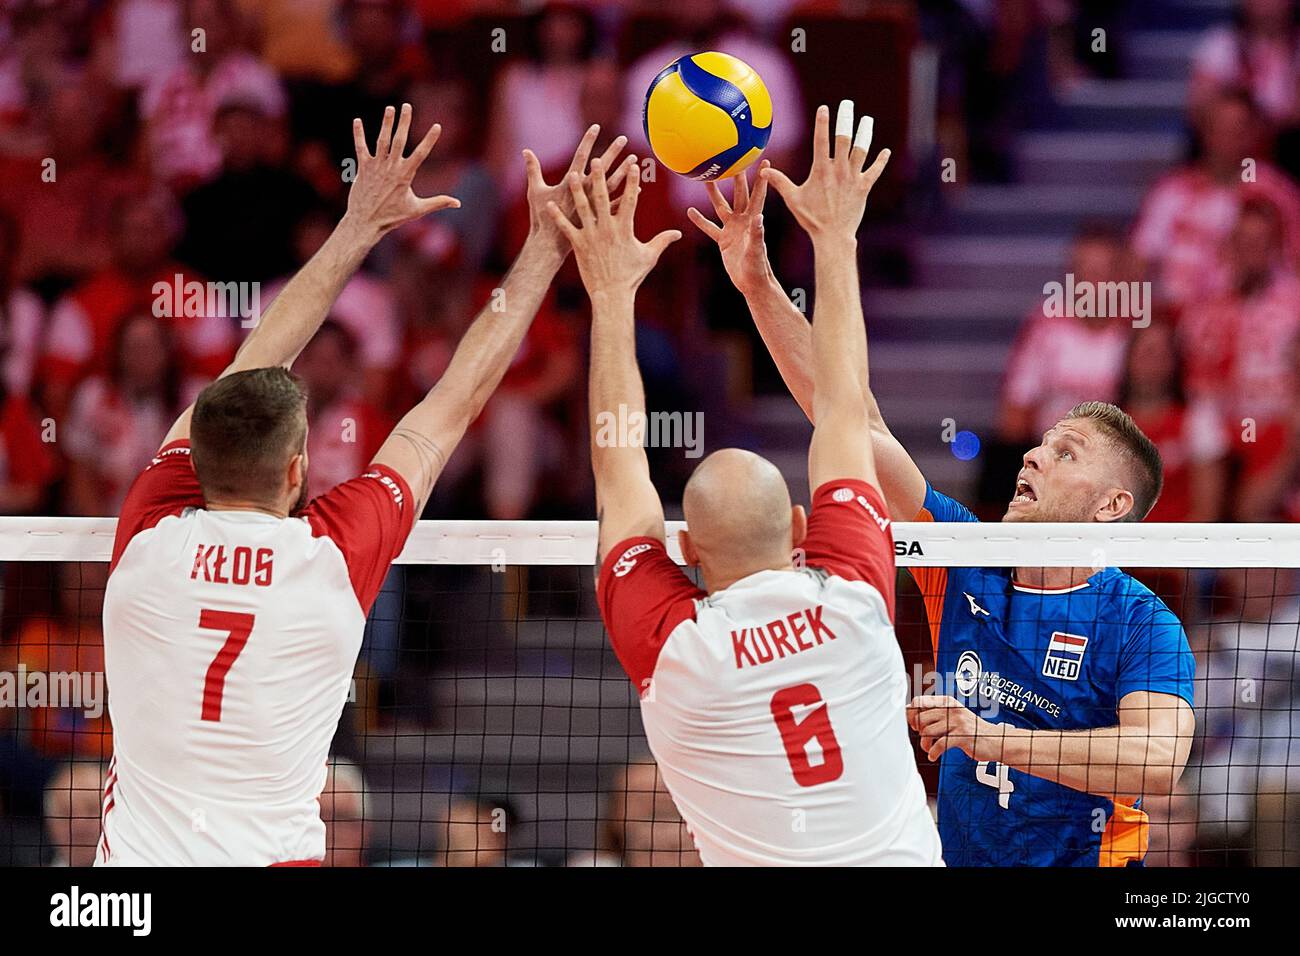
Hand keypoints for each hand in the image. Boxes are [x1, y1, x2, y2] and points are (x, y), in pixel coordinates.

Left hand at [344, 104, 459, 242]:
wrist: (366, 222)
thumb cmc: (392, 217)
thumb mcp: (417, 210)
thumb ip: (438, 202)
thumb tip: (458, 203)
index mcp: (405, 176)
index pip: (420, 154)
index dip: (429, 139)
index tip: (437, 126)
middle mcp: (391, 168)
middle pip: (399, 140)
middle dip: (404, 122)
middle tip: (407, 106)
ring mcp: (376, 167)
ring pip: (382, 140)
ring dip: (386, 123)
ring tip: (390, 108)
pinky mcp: (363, 168)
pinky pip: (360, 148)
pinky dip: (358, 134)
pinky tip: (357, 120)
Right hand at [524, 125, 632, 260]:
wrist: (549, 245)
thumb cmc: (541, 218)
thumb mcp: (535, 192)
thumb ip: (532, 170)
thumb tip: (525, 150)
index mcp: (569, 183)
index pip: (580, 156)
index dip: (588, 141)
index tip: (596, 126)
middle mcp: (583, 192)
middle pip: (601, 168)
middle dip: (612, 152)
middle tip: (623, 138)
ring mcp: (592, 205)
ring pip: (612, 185)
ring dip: (623, 172)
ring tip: (634, 159)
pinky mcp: (598, 218)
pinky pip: (616, 206)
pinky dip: (626, 197)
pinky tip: (639, 189)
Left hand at [548, 159, 680, 296]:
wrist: (612, 294)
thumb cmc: (632, 276)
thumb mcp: (649, 257)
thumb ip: (662, 241)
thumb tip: (678, 233)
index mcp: (625, 229)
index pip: (630, 200)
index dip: (632, 182)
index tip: (633, 165)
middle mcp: (607, 229)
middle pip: (603, 198)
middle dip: (599, 177)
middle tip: (596, 160)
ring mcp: (592, 236)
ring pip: (583, 209)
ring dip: (576, 191)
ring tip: (571, 174)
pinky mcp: (579, 245)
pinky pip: (566, 228)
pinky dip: (557, 217)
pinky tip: (548, 205)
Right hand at [688, 161, 774, 295]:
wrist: (751, 283)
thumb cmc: (758, 268)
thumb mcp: (757, 251)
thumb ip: (757, 235)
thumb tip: (759, 216)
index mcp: (753, 221)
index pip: (758, 195)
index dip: (762, 179)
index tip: (764, 160)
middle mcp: (743, 221)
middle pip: (738, 194)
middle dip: (735, 177)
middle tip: (731, 158)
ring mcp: (732, 230)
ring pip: (721, 207)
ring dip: (714, 193)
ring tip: (706, 178)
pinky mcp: (723, 240)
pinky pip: (709, 228)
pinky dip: (700, 220)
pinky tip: (690, 211)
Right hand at [762, 100, 889, 242]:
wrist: (832, 236)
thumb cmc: (811, 219)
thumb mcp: (793, 199)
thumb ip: (780, 182)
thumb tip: (763, 171)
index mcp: (821, 170)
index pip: (821, 140)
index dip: (822, 122)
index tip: (824, 107)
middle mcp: (839, 170)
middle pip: (844, 138)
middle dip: (845, 119)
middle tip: (847, 104)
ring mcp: (853, 178)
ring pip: (861, 150)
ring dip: (865, 133)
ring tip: (866, 120)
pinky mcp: (863, 188)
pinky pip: (874, 171)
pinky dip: (881, 161)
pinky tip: (886, 151)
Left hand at [907, 695, 1002, 762]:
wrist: (995, 740)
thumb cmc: (970, 730)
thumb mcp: (952, 716)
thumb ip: (934, 712)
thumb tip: (908, 710)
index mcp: (947, 702)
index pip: (918, 702)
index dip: (911, 715)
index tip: (915, 726)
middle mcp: (951, 709)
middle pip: (921, 718)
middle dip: (918, 731)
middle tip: (925, 739)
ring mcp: (958, 722)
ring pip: (928, 732)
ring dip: (925, 744)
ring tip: (930, 749)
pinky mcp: (962, 737)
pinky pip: (939, 744)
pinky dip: (933, 752)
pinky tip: (934, 756)